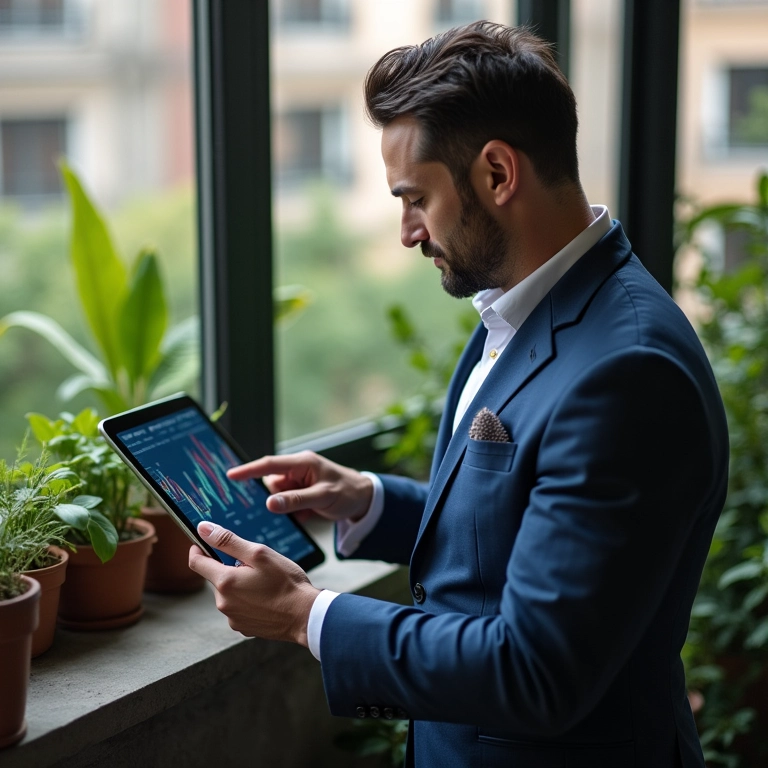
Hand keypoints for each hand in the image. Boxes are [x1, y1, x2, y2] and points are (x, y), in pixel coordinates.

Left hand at [188, 522, 320, 645]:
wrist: (305, 616)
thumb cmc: (286, 583)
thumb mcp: (259, 554)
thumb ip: (228, 541)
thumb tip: (203, 528)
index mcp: (225, 582)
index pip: (196, 563)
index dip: (198, 549)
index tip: (201, 543)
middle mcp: (224, 603)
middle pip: (216, 578)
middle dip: (229, 568)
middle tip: (254, 564)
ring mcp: (233, 617)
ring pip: (228, 593)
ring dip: (239, 585)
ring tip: (264, 582)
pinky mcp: (243, 627)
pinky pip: (238, 608)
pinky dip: (247, 600)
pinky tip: (266, 598)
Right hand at [227, 450, 372, 523]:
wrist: (365, 499)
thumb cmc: (347, 492)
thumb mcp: (323, 497)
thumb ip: (296, 500)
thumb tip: (269, 503)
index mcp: (302, 463)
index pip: (269, 464)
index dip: (249, 470)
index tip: (230, 475)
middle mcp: (298, 469)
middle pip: (272, 483)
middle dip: (275, 497)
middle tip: (292, 507)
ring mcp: (299, 482)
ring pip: (278, 496)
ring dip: (286, 507)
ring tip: (306, 512)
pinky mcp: (301, 494)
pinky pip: (286, 503)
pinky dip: (293, 511)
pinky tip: (307, 515)